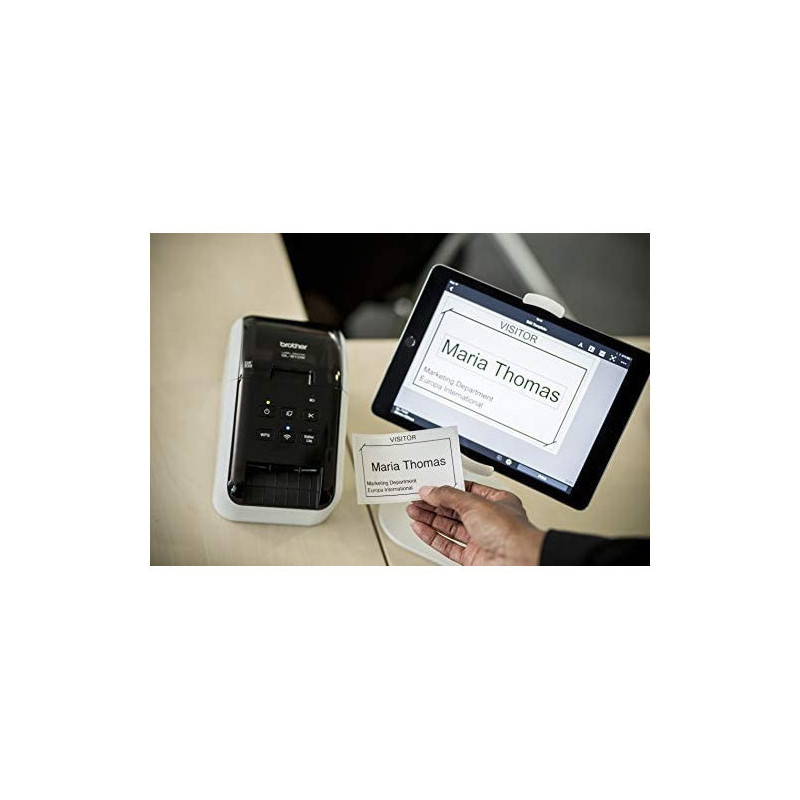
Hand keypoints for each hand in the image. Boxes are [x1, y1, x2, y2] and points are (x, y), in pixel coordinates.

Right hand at [406, 482, 544, 564]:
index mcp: (497, 501)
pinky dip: (433, 537)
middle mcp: (489, 520)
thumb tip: (431, 491)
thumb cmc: (510, 531)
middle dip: (434, 504)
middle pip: (455, 509)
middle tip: (416, 499)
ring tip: (413, 511)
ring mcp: (480, 540)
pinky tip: (421, 529)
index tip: (430, 486)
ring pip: (449, 527)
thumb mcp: (474, 503)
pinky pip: (448, 545)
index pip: (466, 490)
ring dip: (430, 519)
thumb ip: (448, 496)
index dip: (446, 488)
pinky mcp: (472, 557)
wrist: (519, 562)